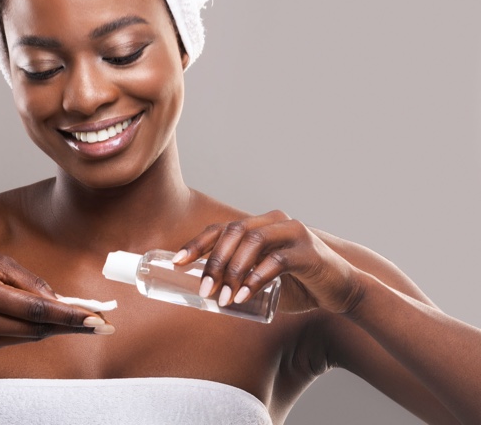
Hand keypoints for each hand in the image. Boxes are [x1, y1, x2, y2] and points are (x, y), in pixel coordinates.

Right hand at [0, 251, 112, 351]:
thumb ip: (29, 282)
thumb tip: (60, 301)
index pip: (34, 309)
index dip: (68, 316)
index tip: (95, 318)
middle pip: (36, 328)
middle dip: (72, 325)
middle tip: (104, 323)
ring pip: (29, 336)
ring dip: (58, 327)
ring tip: (86, 319)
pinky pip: (17, 337)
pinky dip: (36, 328)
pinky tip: (51, 321)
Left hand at [173, 210, 364, 314]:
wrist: (342, 292)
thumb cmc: (298, 285)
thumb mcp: (262, 279)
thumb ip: (239, 278)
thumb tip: (202, 292)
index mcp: (259, 225)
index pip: (221, 229)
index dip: (197, 244)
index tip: (177, 262)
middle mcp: (274, 222)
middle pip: (233, 232)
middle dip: (213, 261)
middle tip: (203, 289)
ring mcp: (293, 233)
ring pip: (252, 242)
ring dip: (233, 271)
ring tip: (222, 298)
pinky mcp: (308, 251)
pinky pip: (276, 261)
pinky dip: (256, 278)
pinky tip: (244, 296)